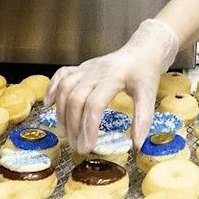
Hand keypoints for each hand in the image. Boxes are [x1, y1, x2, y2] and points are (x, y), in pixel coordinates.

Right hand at [44, 19, 178, 153]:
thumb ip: (143, 119)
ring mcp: (86, 68)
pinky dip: (52, 89)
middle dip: (73, 125)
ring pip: (65, 88)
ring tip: (65, 134)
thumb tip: (136, 145)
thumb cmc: (145, 74)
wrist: (142, 51)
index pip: (95, 104)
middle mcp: (97, 71)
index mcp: (115, 77)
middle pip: (76, 98)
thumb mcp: (149, 95)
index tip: (88, 147)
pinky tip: (49, 105)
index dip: (89, 127)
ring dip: (61, 112)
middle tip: (77, 147)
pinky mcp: (81, 67)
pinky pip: (61, 75)